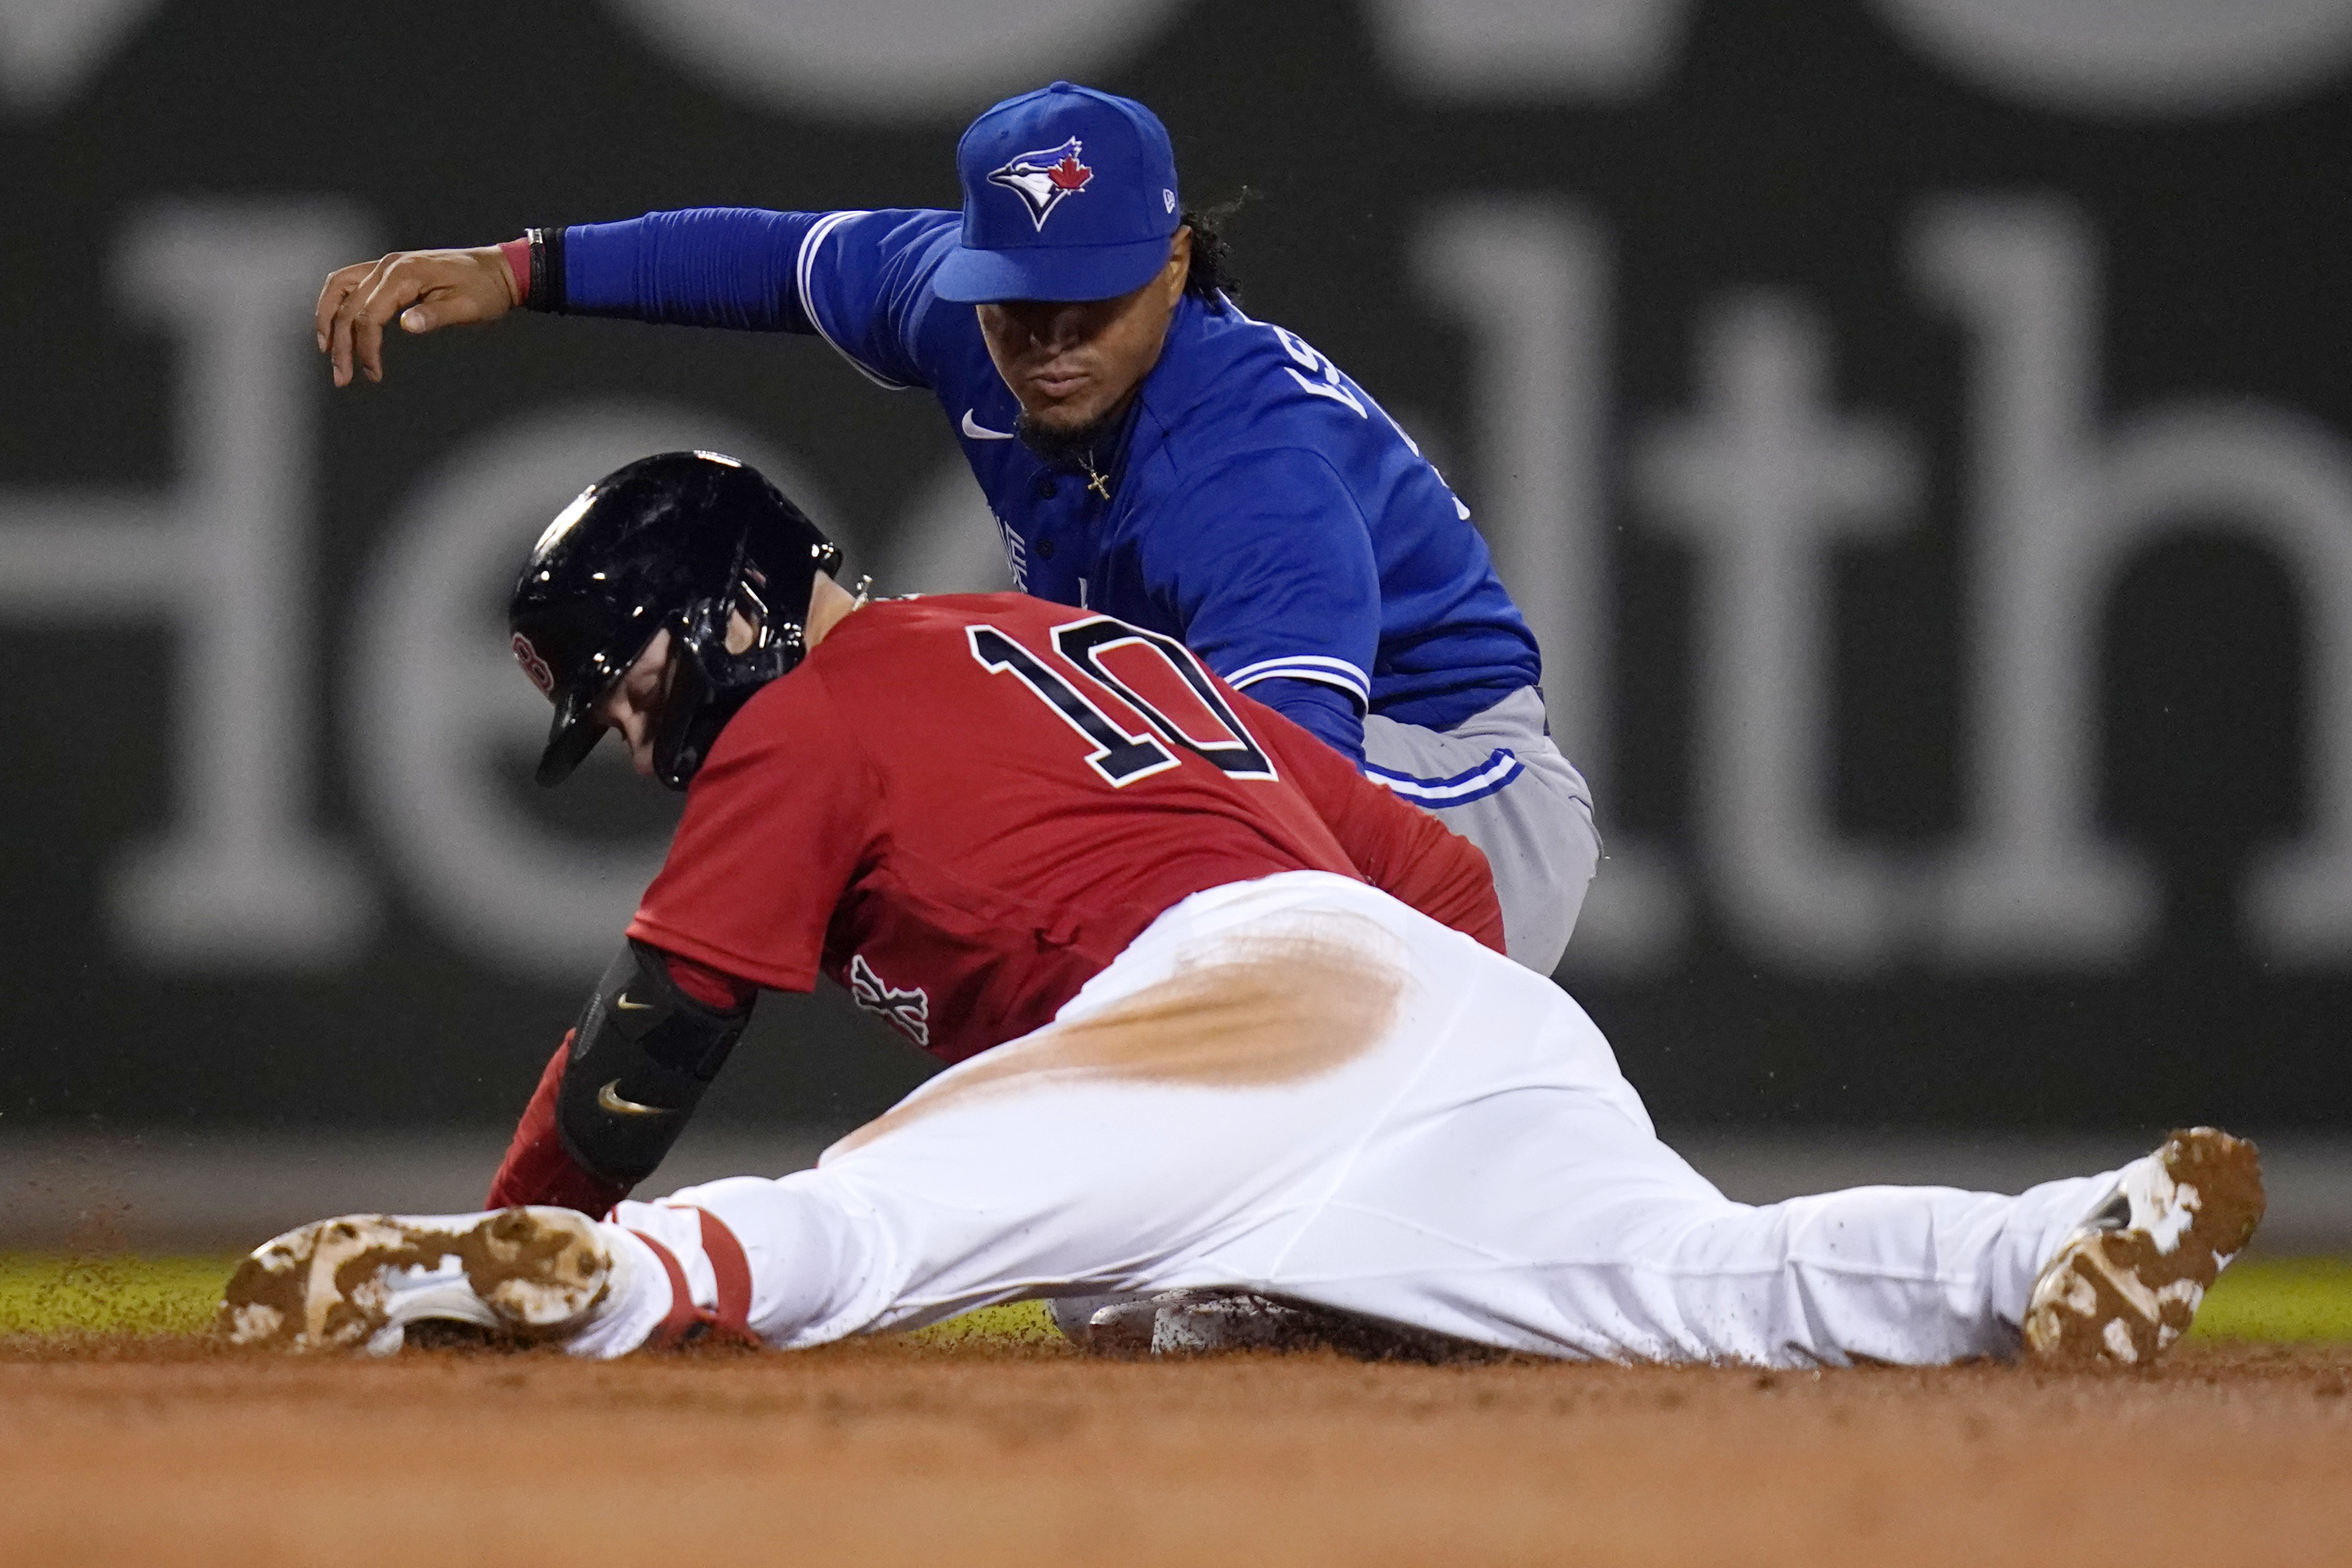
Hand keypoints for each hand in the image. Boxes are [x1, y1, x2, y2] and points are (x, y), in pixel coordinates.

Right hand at [315, 244, 519, 386]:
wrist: (497, 270)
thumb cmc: (485, 290)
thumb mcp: (466, 307)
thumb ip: (434, 315)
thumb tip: (407, 325)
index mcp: (403, 274)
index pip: (369, 315)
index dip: (366, 348)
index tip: (372, 374)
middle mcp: (387, 266)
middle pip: (348, 305)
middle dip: (341, 344)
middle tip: (342, 378)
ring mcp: (385, 265)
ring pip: (339, 288)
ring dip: (328, 319)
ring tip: (327, 351)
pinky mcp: (388, 270)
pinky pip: (350, 282)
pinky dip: (338, 303)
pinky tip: (337, 325)